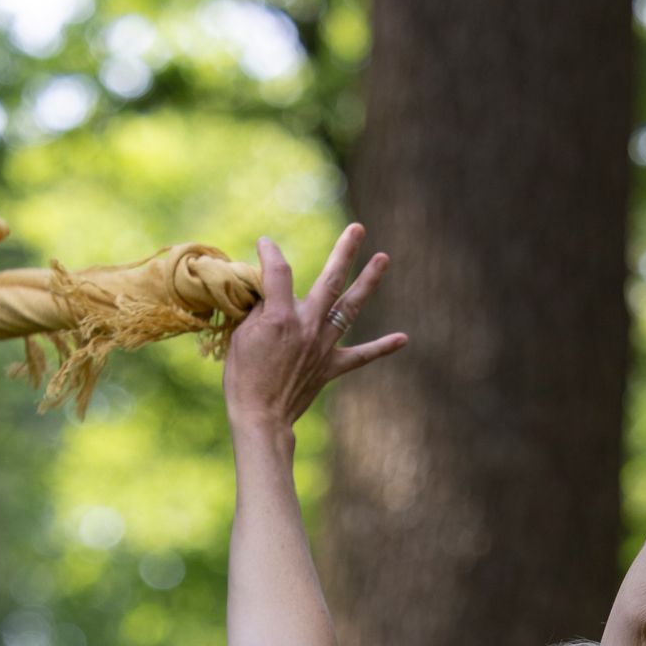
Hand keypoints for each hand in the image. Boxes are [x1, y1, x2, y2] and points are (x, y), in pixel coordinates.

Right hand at [222, 224, 406, 435]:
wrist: (261, 418)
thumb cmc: (244, 377)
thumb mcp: (242, 336)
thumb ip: (259, 309)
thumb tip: (270, 293)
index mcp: (281, 316)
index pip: (279, 271)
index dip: (270, 253)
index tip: (265, 244)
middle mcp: (308, 326)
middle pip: (330, 280)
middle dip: (345, 251)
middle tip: (358, 228)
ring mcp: (323, 346)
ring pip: (350, 308)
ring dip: (369, 282)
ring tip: (384, 258)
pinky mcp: (331, 367)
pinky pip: (361, 357)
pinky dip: (382, 348)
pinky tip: (403, 338)